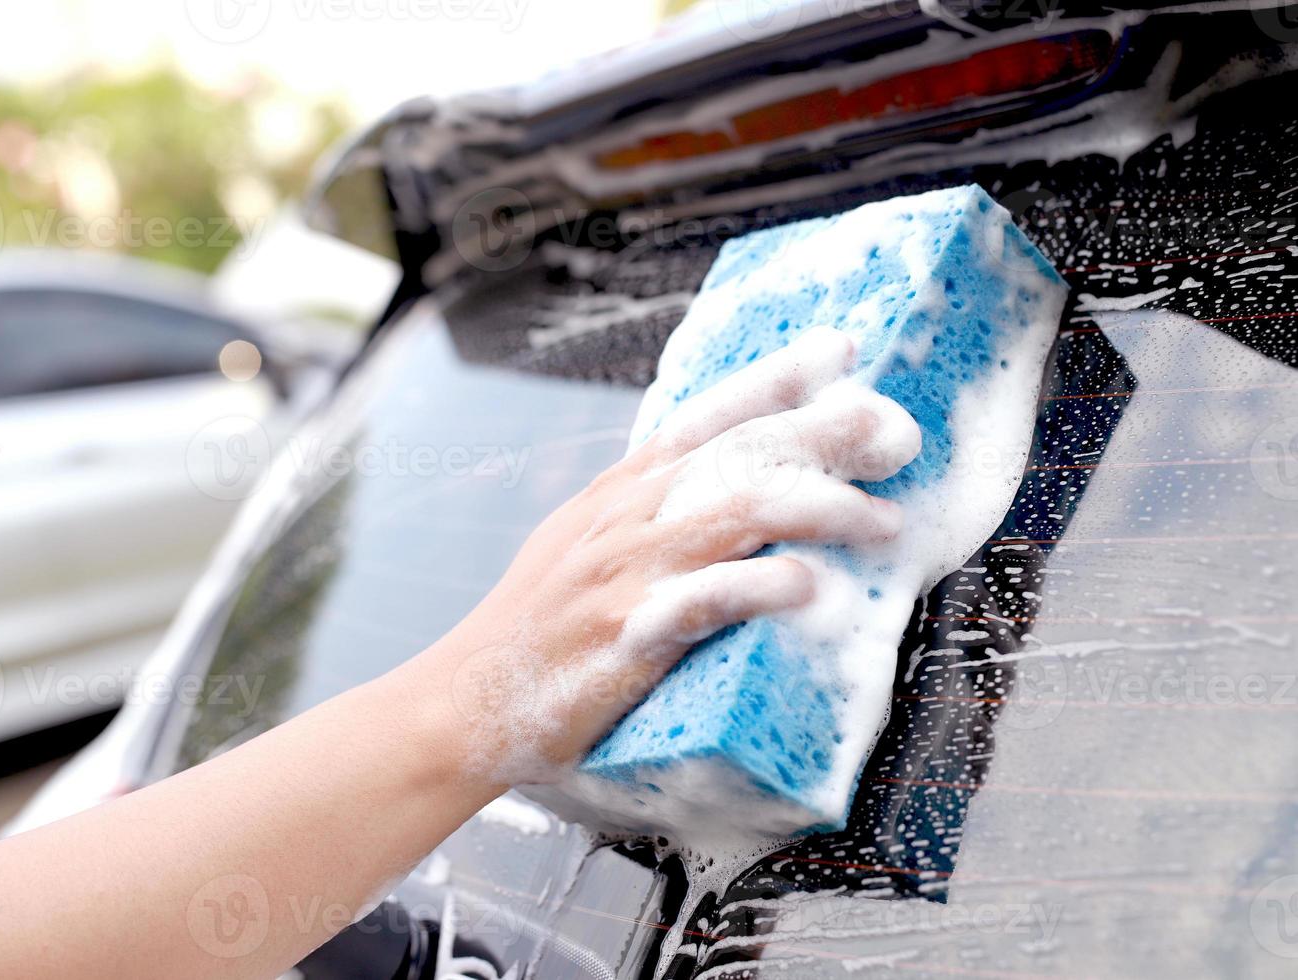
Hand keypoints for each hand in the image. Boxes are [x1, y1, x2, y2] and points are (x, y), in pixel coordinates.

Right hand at [429, 326, 921, 783]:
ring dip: (818, 507)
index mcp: (621, 490)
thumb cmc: (537, 626)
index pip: (705, 416)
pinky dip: (759, 586)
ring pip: (733, 512)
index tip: (842, 349)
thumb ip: (649, 509)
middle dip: (822, 431)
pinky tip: (810, 586)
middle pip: (737, 453)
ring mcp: (626, 573)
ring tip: (883, 520)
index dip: (775, 378)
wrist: (465, 700)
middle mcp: (627, 517)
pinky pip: (702, 601)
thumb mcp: (586, 542)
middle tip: (896, 428)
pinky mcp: (625, 637)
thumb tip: (728, 484)